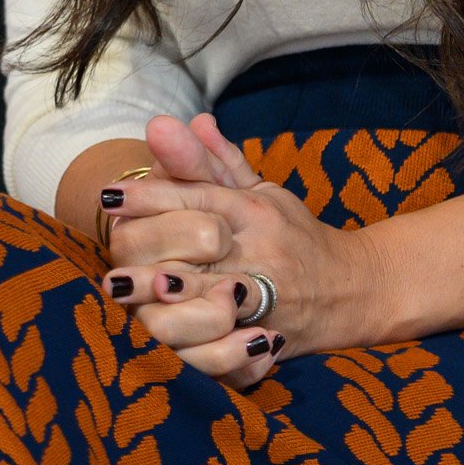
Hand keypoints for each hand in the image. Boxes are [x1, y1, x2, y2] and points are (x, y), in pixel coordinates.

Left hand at [101, 112, 373, 383]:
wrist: (354, 290)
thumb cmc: (295, 236)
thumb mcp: (262, 193)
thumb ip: (217, 163)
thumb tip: (188, 119)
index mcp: (254, 210)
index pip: (197, 197)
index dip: (151, 196)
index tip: (109, 195)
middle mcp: (257, 250)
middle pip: (195, 244)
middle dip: (148, 244)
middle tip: (109, 243)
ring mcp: (263, 297)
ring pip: (206, 297)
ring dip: (161, 295)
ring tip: (121, 288)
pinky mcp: (265, 338)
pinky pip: (226, 345)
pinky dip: (194, 342)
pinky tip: (158, 336)